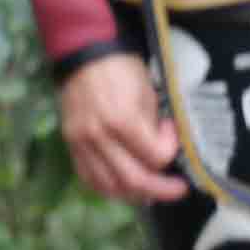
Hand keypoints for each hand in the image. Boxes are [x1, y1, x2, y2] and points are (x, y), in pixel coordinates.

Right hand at [60, 53, 190, 205]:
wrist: (84, 54)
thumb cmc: (121, 69)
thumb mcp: (148, 93)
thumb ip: (154, 127)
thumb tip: (163, 152)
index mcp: (122, 120)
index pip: (155, 156)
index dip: (170, 149)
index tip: (170, 133)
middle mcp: (99, 136)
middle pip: (134, 180)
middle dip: (162, 189)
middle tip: (177, 188)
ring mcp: (82, 143)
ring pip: (110, 186)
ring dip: (135, 194)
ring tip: (151, 191)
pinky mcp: (71, 145)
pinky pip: (89, 178)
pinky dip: (108, 188)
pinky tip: (124, 187)